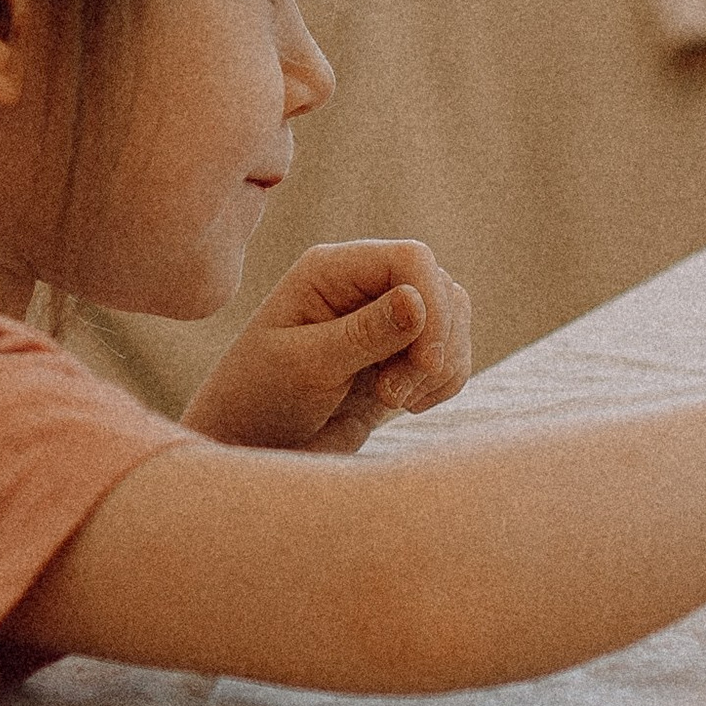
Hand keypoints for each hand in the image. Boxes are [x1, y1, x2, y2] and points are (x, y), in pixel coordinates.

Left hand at [186, 241, 474, 454]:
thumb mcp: (306, 366)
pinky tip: (406, 404)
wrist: (251, 447)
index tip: (426, 363)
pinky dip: (444, 382)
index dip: (432, 304)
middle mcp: (363, 286)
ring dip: (440, 366)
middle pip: (441, 288)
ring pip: (454, 319)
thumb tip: (419, 300)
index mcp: (332, 270)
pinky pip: (451, 355)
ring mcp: (385, 321)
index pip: (411, 259)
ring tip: (392, 401)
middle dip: (435, 344)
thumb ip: (364, 334)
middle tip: (393, 395)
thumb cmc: (261, 400)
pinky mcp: (400, 357)